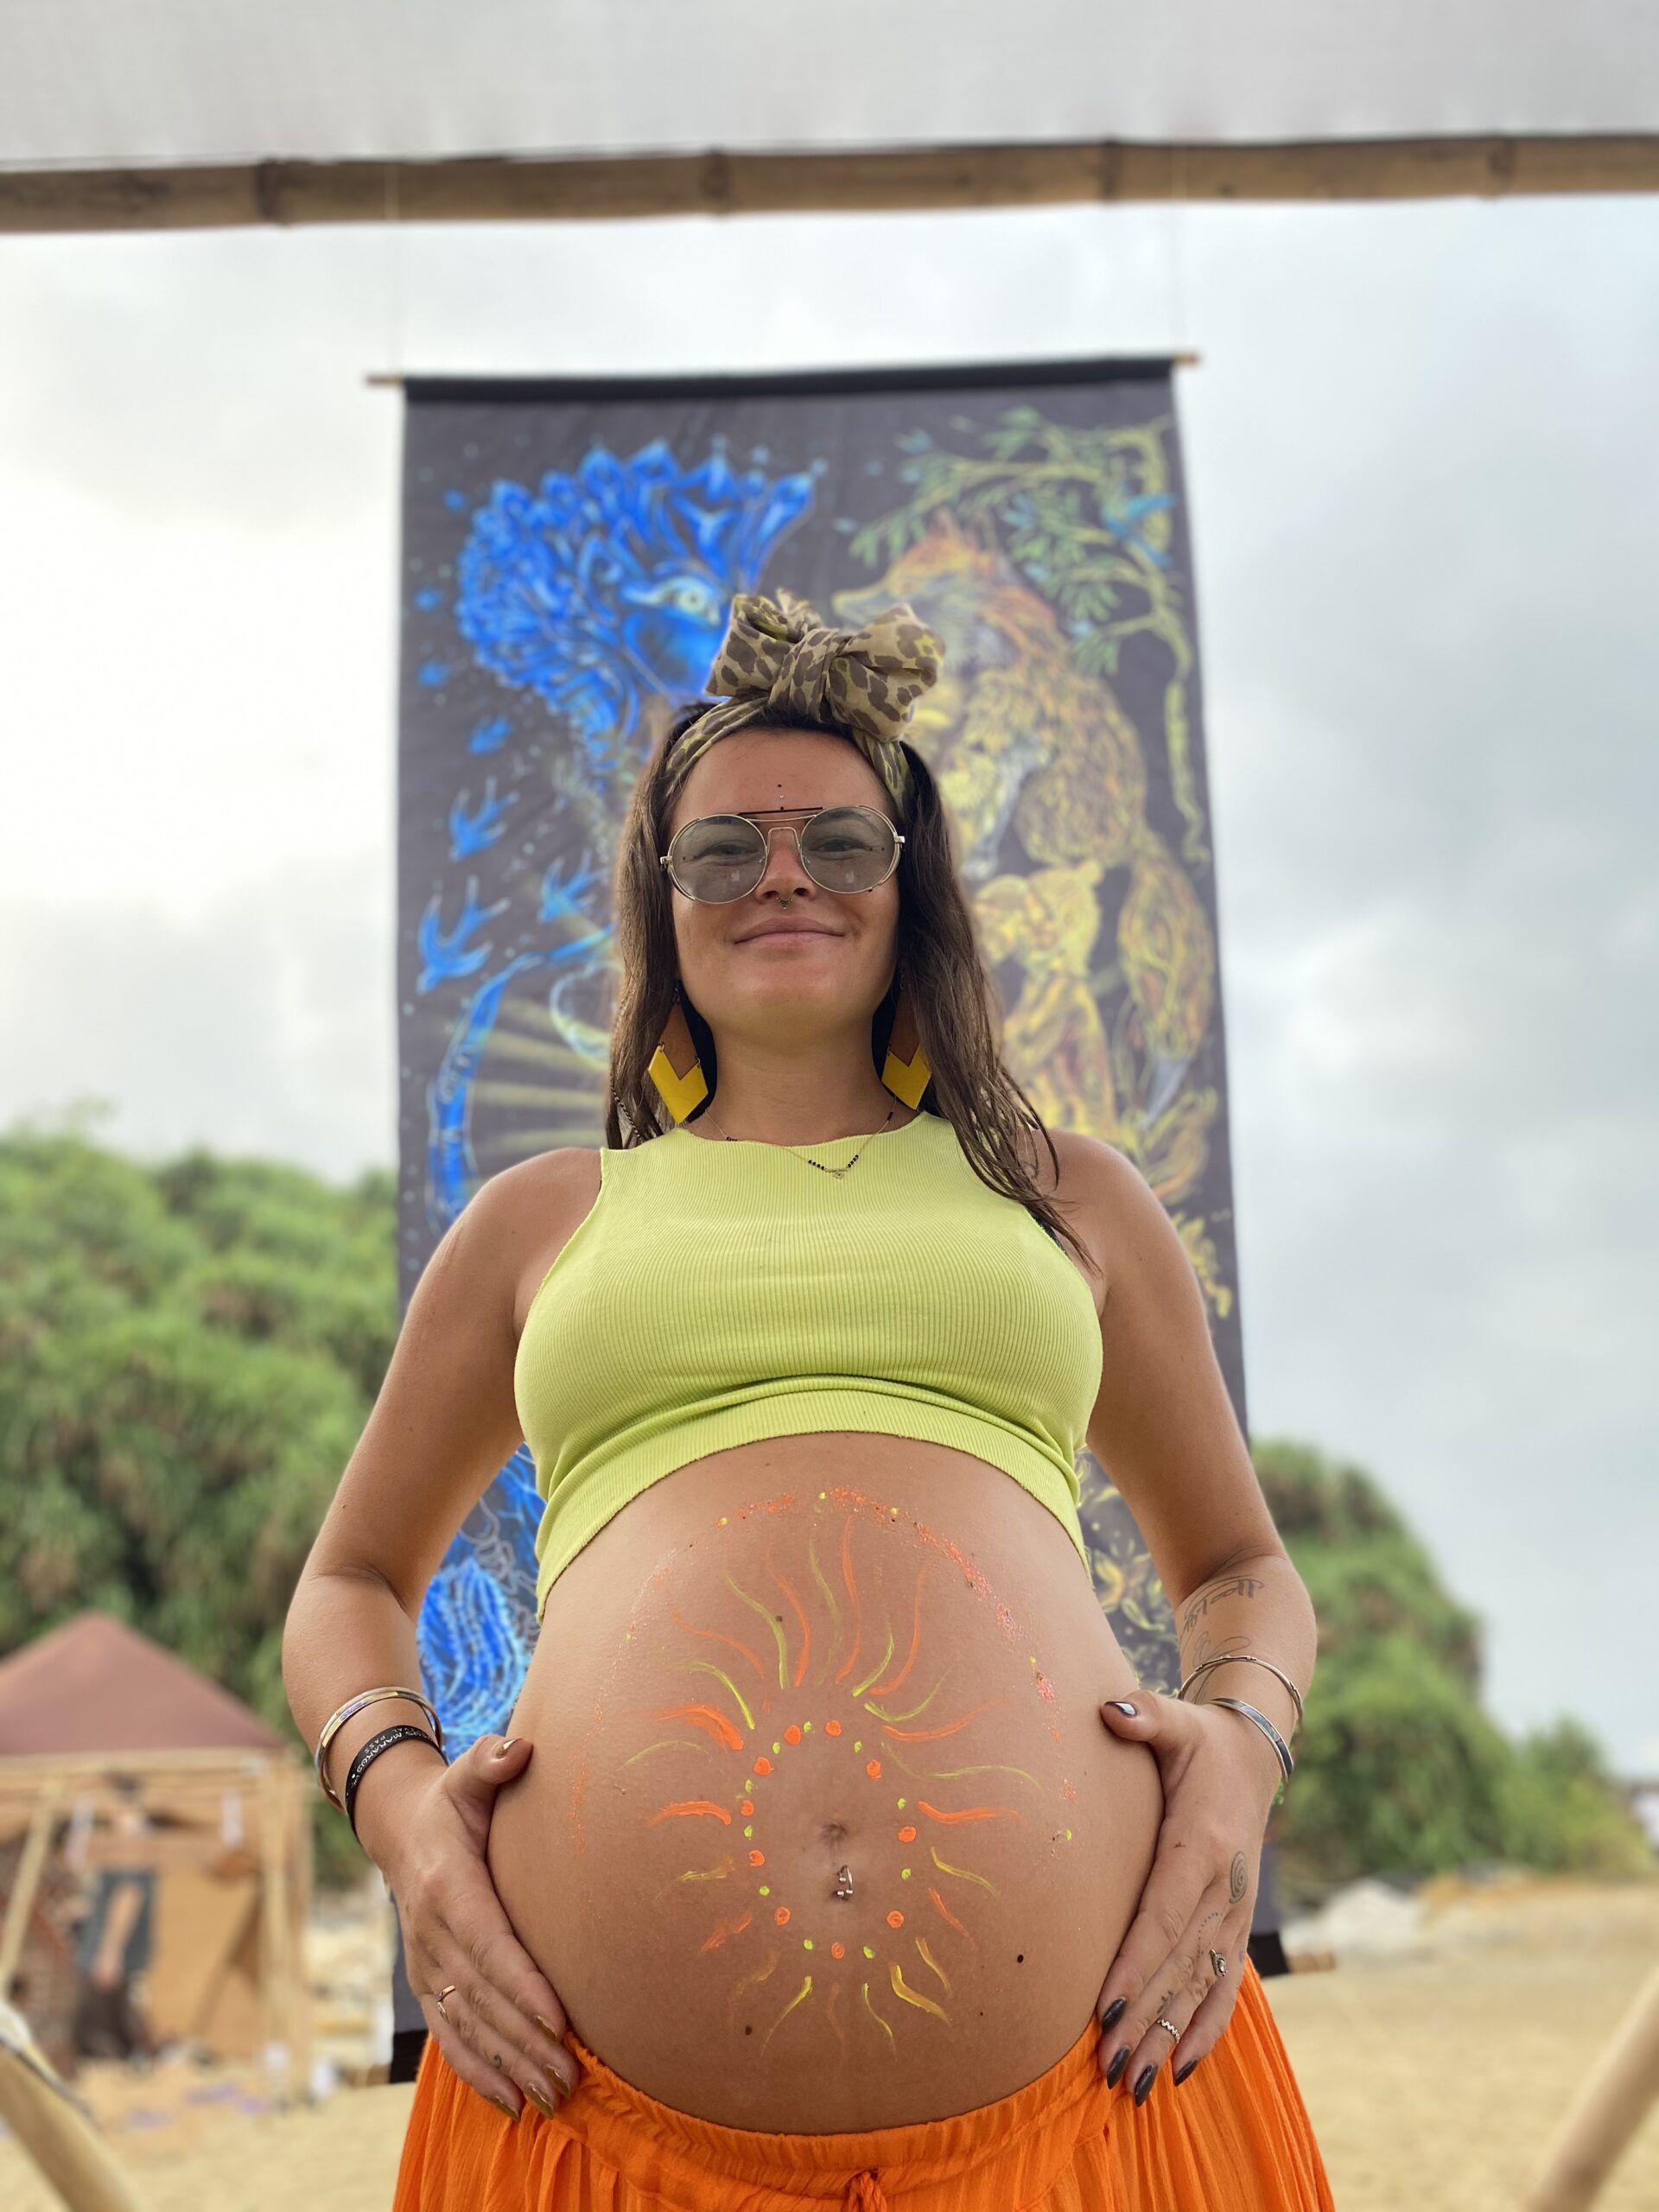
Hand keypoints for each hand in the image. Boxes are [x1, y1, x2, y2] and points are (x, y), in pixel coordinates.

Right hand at [377, 1734, 578, 2120]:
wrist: (398, 1827)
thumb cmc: (452, 1799)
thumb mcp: (465, 1774)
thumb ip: (491, 1761)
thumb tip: (520, 1748)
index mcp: (448, 1885)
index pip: (489, 1943)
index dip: (522, 1984)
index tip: (560, 2018)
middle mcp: (431, 1932)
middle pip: (483, 1997)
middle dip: (527, 2040)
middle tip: (572, 2075)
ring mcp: (425, 1964)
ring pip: (468, 2025)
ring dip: (510, 2065)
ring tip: (554, 2095)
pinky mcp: (426, 1984)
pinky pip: (450, 2036)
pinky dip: (478, 2072)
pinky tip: (512, 2102)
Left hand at [1092, 1691, 1280, 2104]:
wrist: (1254, 1754)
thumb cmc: (1200, 1739)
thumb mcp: (1178, 1719)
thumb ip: (1147, 1714)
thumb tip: (1112, 1709)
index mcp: (1203, 1844)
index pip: (1164, 1914)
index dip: (1136, 1964)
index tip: (1104, 2007)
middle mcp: (1224, 1889)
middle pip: (1180, 1966)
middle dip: (1144, 2020)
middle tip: (1106, 2067)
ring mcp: (1234, 1914)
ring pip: (1201, 1989)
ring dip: (1167, 2039)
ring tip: (1133, 2087)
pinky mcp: (1236, 1926)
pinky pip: (1225, 1988)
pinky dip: (1205, 2031)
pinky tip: (1179, 2071)